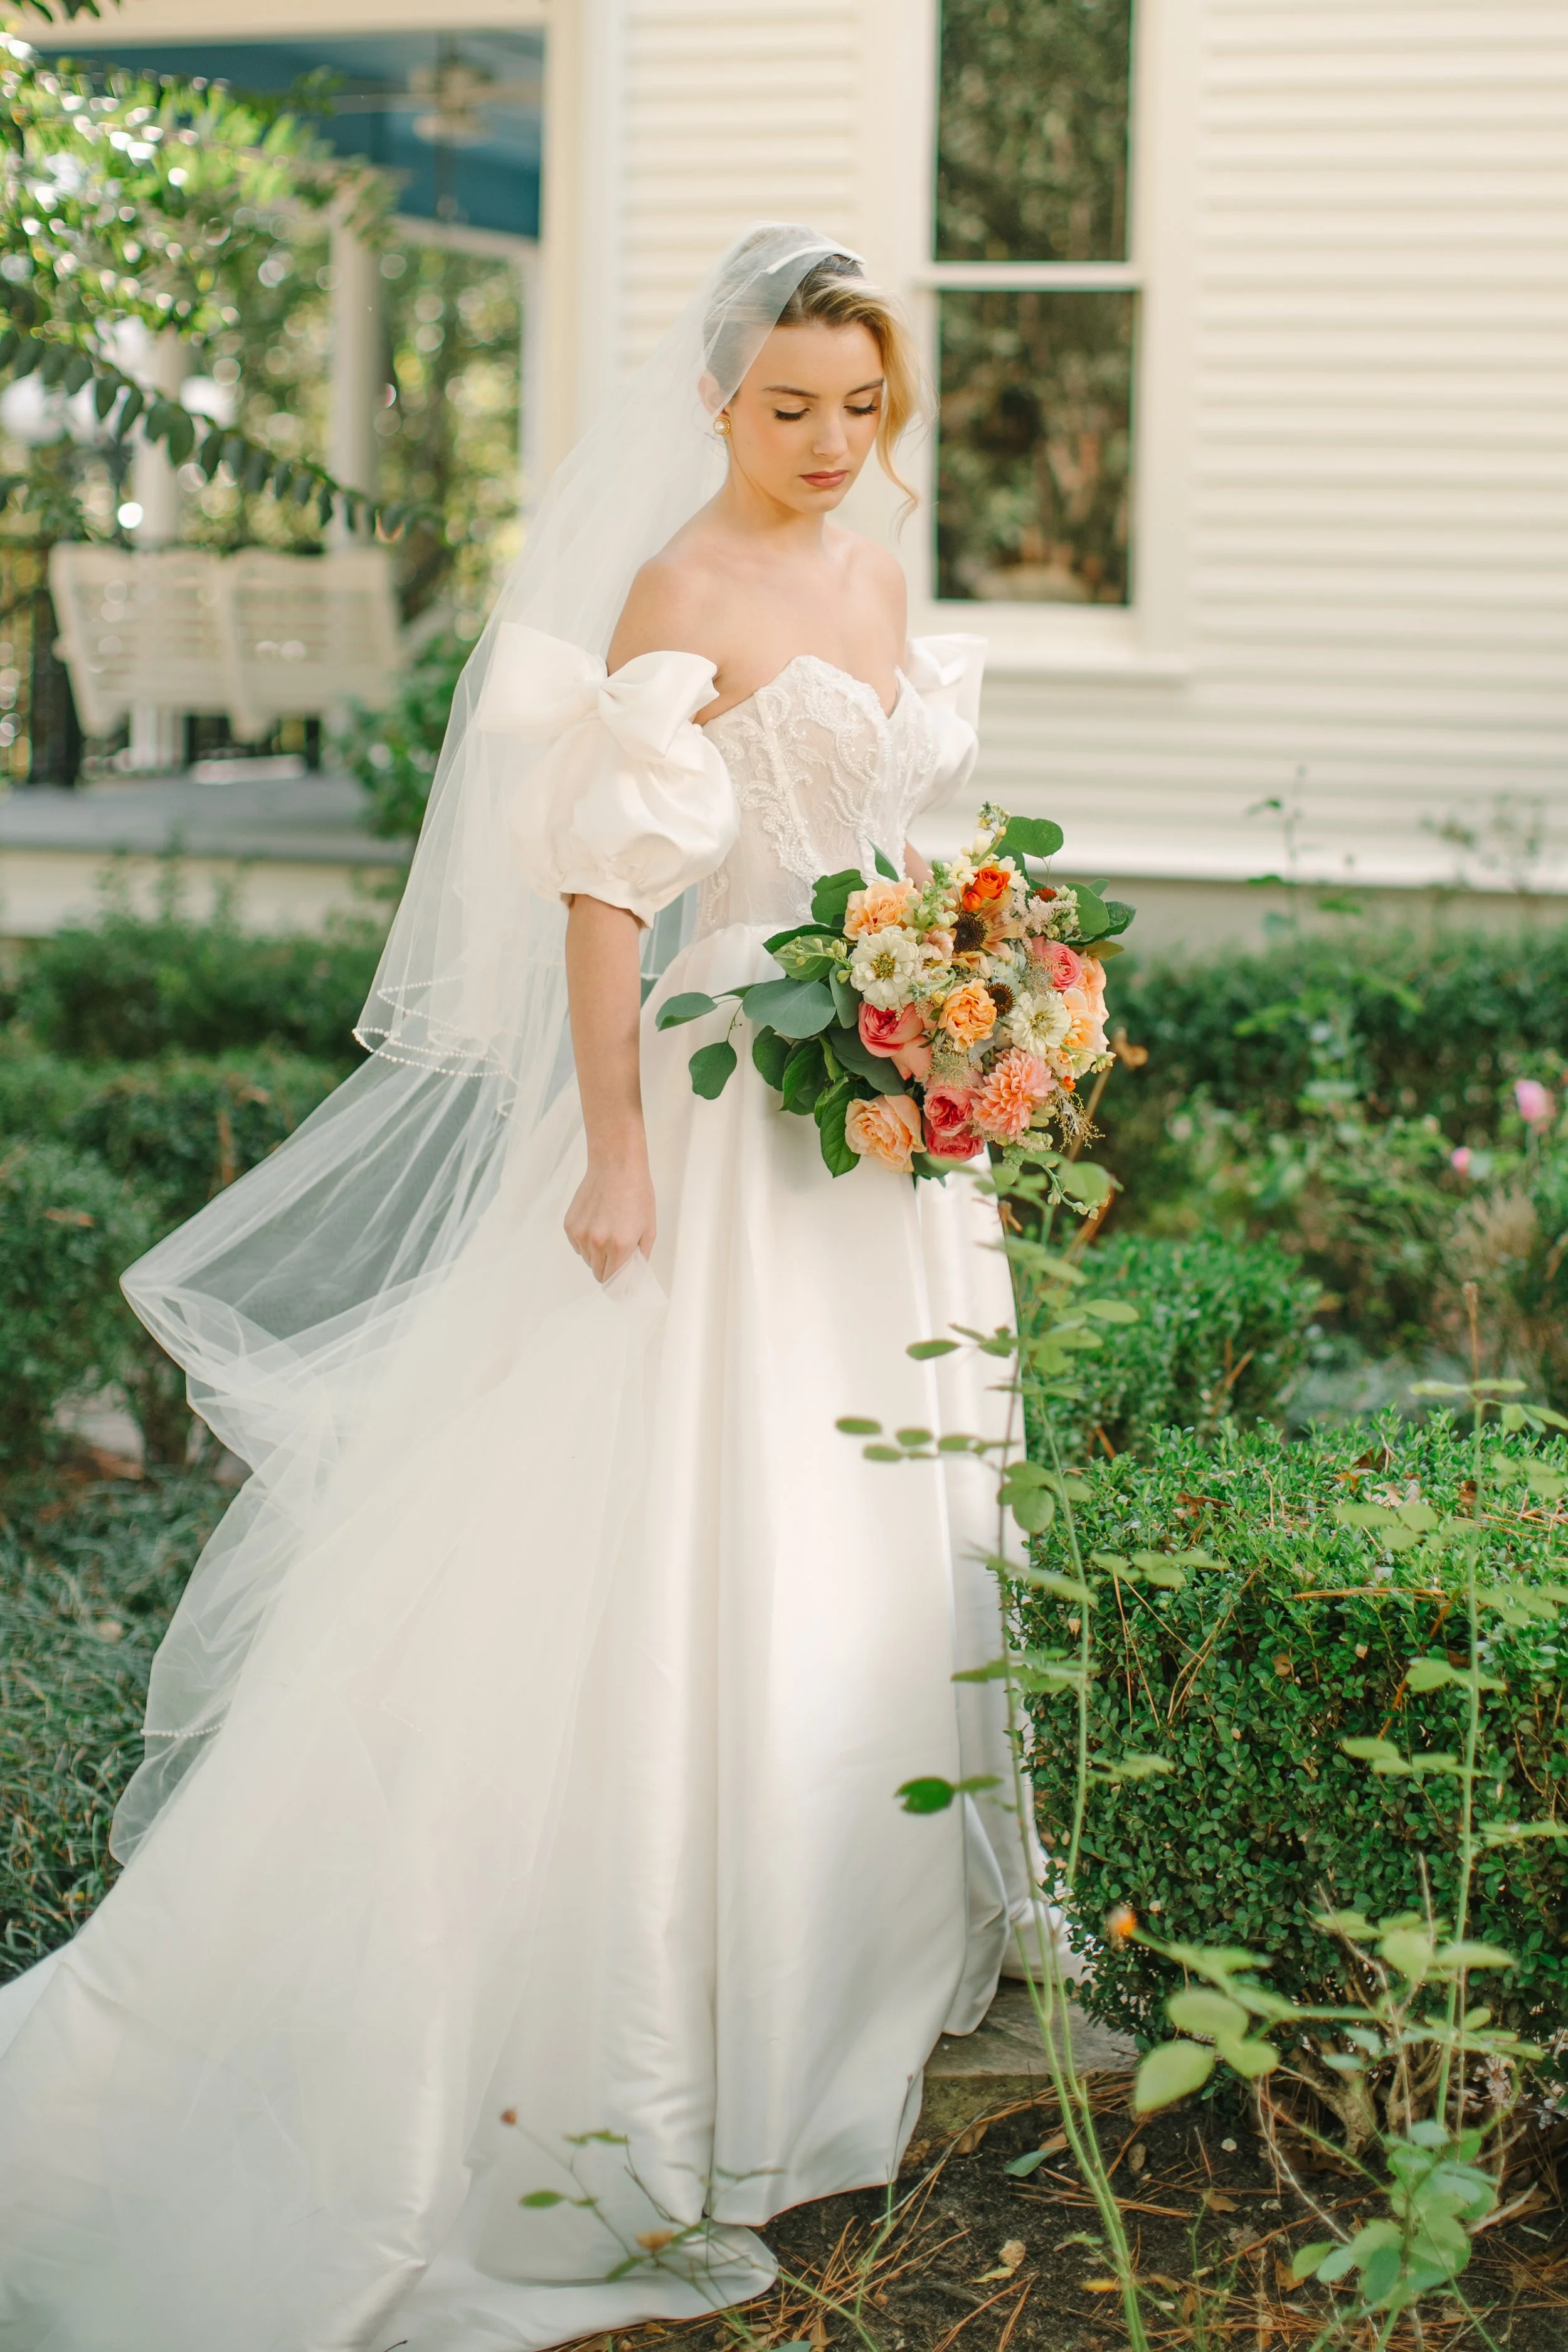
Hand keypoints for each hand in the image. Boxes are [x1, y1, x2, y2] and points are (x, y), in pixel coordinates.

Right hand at [564, 1150, 656, 1283]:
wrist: (615, 1166)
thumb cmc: (637, 1194)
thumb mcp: (648, 1228)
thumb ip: (640, 1256)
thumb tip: (633, 1276)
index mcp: (620, 1246)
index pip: (613, 1283)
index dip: (618, 1289)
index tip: (621, 1290)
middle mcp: (597, 1243)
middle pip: (599, 1274)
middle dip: (609, 1271)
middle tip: (618, 1256)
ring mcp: (580, 1234)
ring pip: (588, 1260)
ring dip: (598, 1256)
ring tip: (608, 1232)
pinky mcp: (569, 1225)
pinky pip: (578, 1246)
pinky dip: (586, 1243)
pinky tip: (597, 1224)